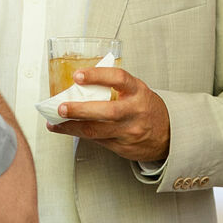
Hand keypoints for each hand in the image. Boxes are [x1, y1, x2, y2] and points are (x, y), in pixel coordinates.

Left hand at [49, 66, 171, 162]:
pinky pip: (97, 141)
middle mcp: (135, 111)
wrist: (168, 134)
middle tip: (61, 107)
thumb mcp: (137, 91)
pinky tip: (66, 129)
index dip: (97, 76)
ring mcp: (129, 131)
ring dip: (72, 127)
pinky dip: (79, 135)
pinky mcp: (123, 147)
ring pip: (97, 131)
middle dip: (80, 110)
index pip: (118, 79)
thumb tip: (81, 81)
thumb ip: (115, 86)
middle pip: (107, 111)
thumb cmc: (146, 108)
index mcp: (138, 92)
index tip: (78, 75)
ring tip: (55, 122)